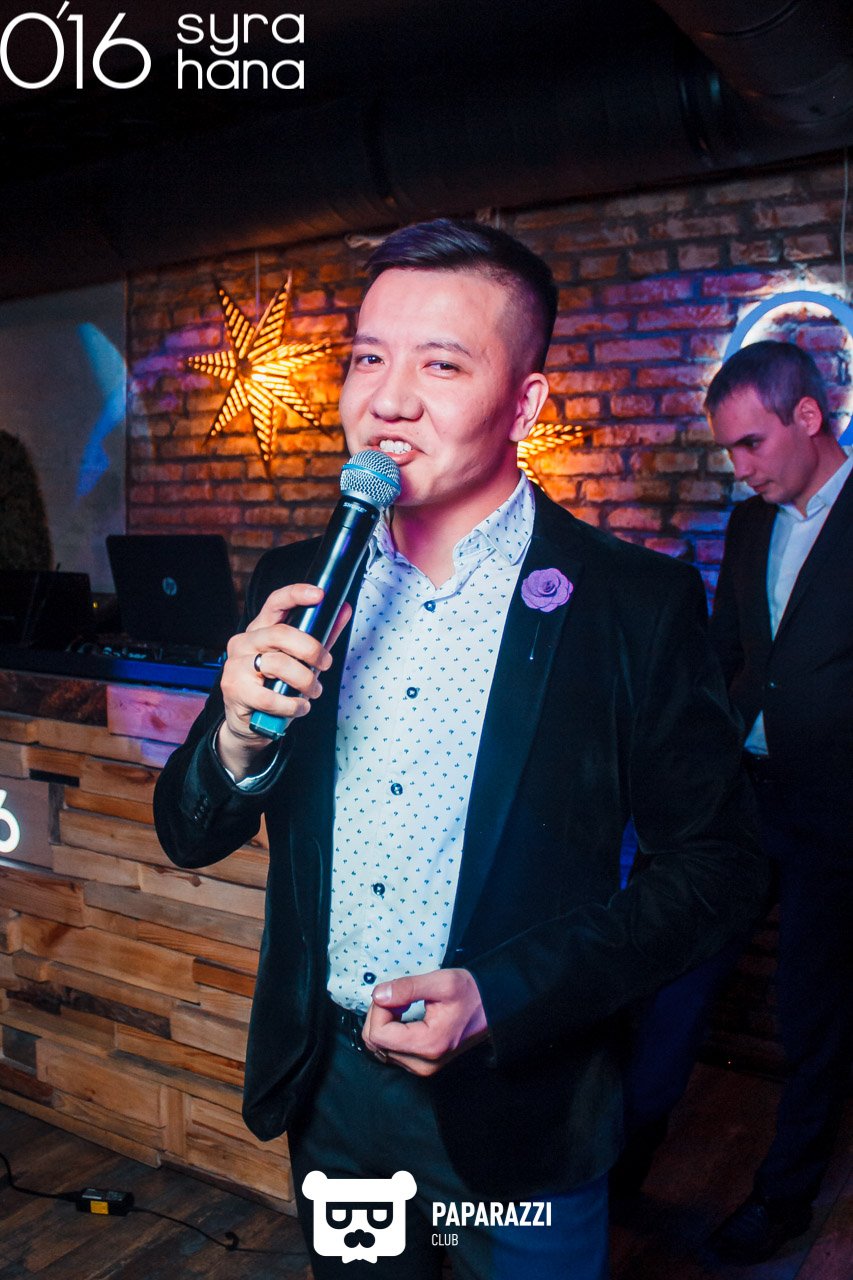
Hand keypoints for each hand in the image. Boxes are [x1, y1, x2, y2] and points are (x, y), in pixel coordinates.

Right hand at [217, 584, 350, 778]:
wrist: (249, 723)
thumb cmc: (276, 686)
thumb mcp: (301, 660)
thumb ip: (321, 636)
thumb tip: (343, 609)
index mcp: (260, 629)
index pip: (275, 602)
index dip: (296, 594)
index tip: (319, 594)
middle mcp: (244, 642)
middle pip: (281, 633)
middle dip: (311, 649)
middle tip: (325, 664)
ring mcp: (236, 665)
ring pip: (279, 665)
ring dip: (305, 682)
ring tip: (313, 691)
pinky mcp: (235, 690)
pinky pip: (273, 697)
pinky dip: (293, 705)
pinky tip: (298, 707)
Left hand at [362, 969, 488, 1076]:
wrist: (493, 1010)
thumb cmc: (471, 994)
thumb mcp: (442, 982)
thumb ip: (407, 988)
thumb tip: (377, 995)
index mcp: (428, 1044)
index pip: (378, 1034)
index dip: (378, 1009)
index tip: (394, 993)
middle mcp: (422, 1064)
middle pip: (375, 1043)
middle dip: (379, 1015)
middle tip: (398, 996)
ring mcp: (421, 1068)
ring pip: (380, 1048)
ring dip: (383, 1022)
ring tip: (403, 1005)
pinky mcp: (420, 1066)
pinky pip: (390, 1050)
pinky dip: (390, 1031)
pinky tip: (403, 1016)